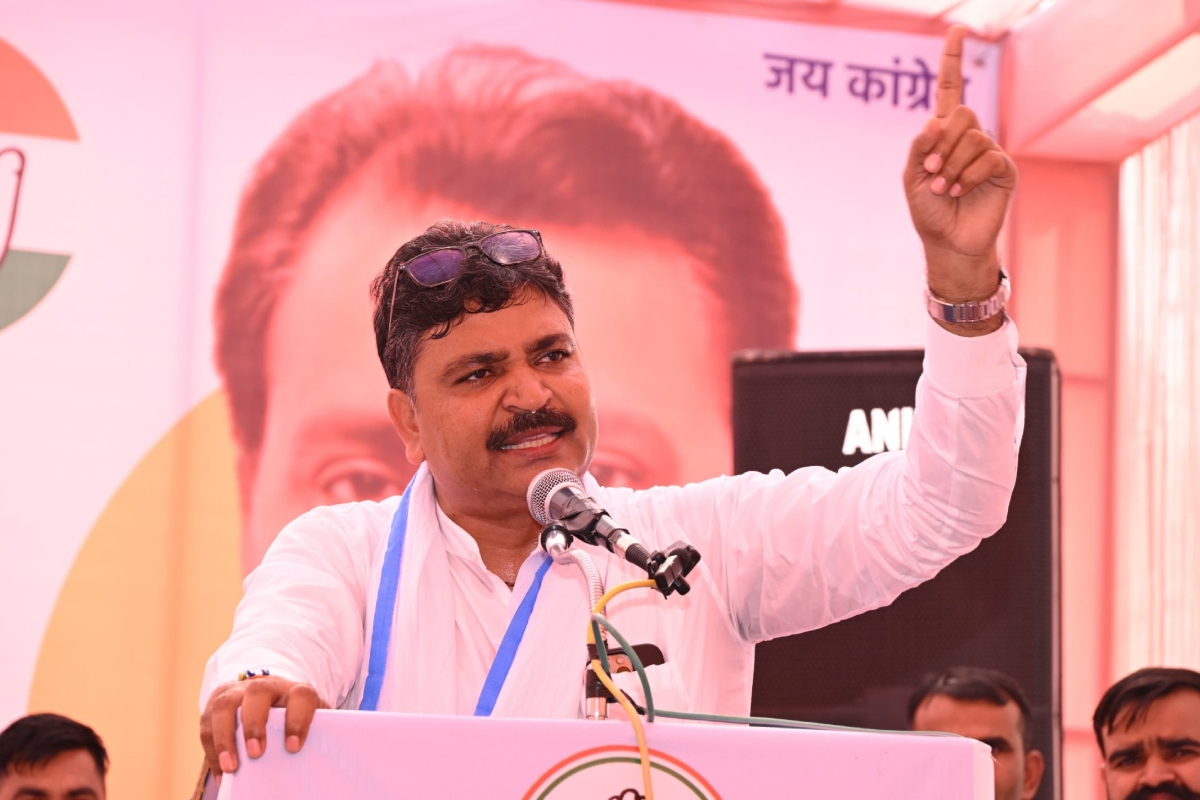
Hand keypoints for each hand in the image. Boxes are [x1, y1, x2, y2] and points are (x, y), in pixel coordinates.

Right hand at [199, 675, 327, 777]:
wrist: (270, 700)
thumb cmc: (292, 721)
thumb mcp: (308, 724)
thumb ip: (311, 739)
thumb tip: (310, 767)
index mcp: (293, 691)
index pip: (300, 696)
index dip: (297, 719)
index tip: (292, 747)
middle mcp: (266, 686)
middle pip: (258, 692)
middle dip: (254, 723)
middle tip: (256, 753)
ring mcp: (238, 692)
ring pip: (225, 704)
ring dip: (225, 737)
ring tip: (230, 768)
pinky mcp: (216, 703)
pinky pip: (207, 723)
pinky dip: (212, 750)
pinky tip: (221, 773)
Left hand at [904, 25, 1016, 308]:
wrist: (947, 241)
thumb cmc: (927, 210)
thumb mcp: (911, 178)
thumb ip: (919, 147)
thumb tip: (935, 121)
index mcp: (944, 133)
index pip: (950, 89)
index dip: (953, 60)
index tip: (957, 30)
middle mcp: (969, 137)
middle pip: (963, 114)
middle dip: (942, 145)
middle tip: (930, 175)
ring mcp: (989, 152)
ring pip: (974, 138)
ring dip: (951, 167)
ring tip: (943, 189)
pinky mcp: (1004, 170)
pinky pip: (988, 158)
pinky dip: (967, 176)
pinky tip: (958, 191)